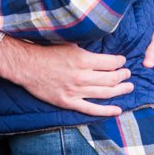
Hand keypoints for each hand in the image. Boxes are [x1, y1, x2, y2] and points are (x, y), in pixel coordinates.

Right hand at [0, 37, 132, 116]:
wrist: (25, 65)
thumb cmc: (45, 51)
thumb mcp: (67, 43)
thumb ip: (85, 48)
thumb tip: (100, 49)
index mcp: (82, 59)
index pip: (110, 62)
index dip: (120, 62)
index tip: (123, 60)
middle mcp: (82, 76)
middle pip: (111, 79)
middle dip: (123, 76)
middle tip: (127, 74)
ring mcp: (76, 91)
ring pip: (105, 94)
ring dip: (120, 91)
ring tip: (128, 87)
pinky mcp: (69, 102)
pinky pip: (92, 109)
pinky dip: (107, 110)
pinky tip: (117, 110)